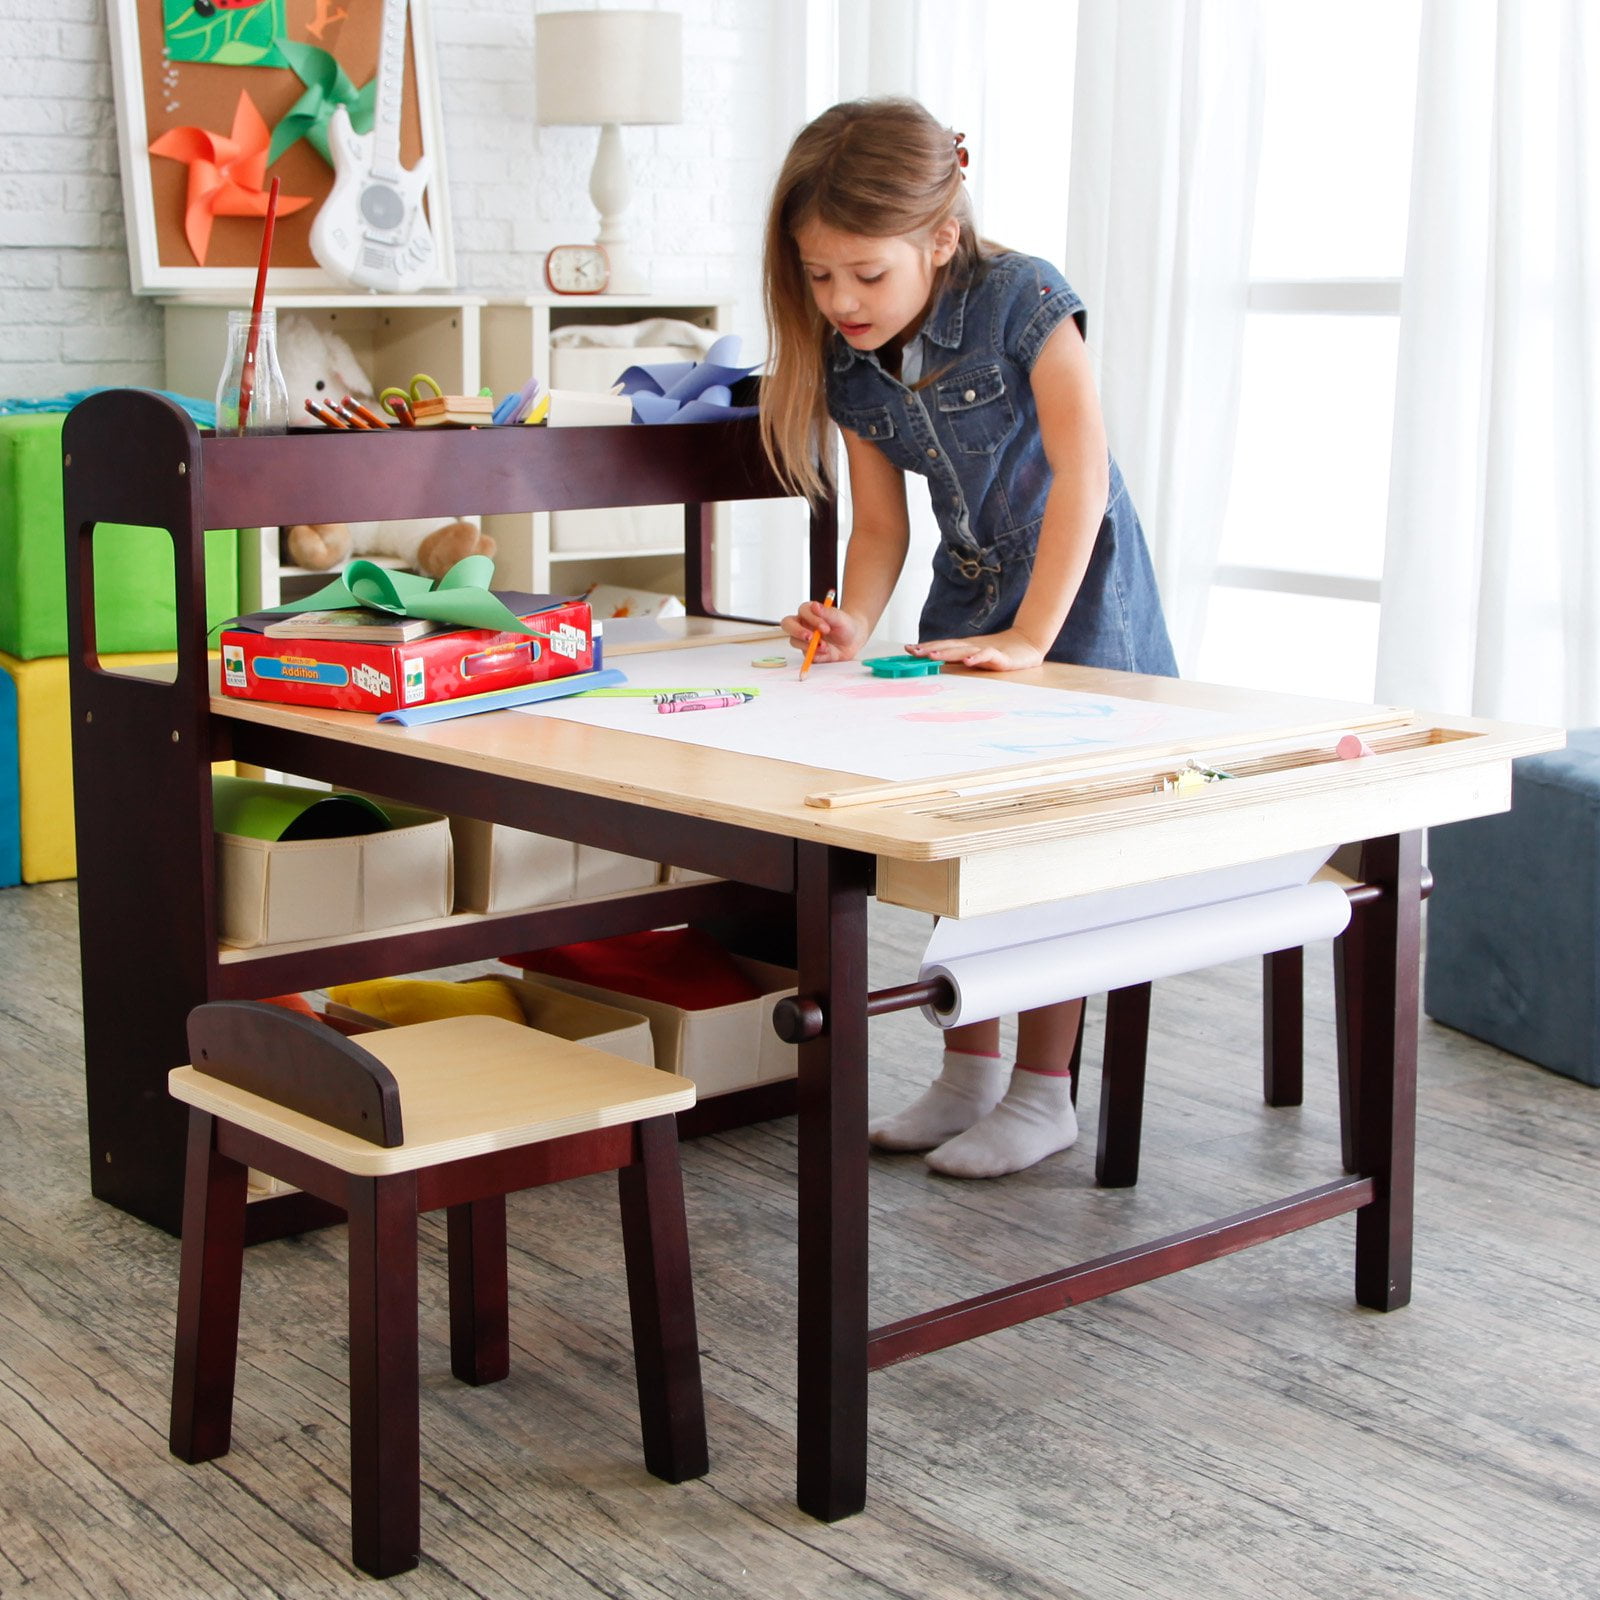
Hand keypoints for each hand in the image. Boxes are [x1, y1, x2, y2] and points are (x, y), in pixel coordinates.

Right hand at [781, 598, 865, 662]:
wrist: (853, 640)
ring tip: (825, 648)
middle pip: (788, 625)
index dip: (812, 619)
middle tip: (811, 638)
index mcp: (809, 612)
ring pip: (794, 641)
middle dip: (798, 631)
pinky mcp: (808, 652)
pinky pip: (805, 655)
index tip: (825, 627)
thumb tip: (815, 606)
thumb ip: (827, 612)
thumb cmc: (845, 625)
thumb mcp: (839, 617)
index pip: (802, 611)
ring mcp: (803, 639)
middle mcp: (803, 625)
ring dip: (808, 645)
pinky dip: (816, 655)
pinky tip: (826, 653)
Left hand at [908, 628, 1046, 671]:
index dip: (925, 647)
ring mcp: (985, 650)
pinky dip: (977, 658)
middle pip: (948, 647)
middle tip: (912, 652)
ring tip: (931, 656)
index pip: (942, 645)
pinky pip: (987, 656)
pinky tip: (967, 661)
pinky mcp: (1000, 657)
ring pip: (963, 650)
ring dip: (946, 652)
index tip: (908, 649)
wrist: (1027, 644)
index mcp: (966, 647)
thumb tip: (937, 662)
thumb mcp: (975, 656)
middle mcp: (972, 646)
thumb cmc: (1000, 652)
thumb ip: (959, 658)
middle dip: (929, 649)